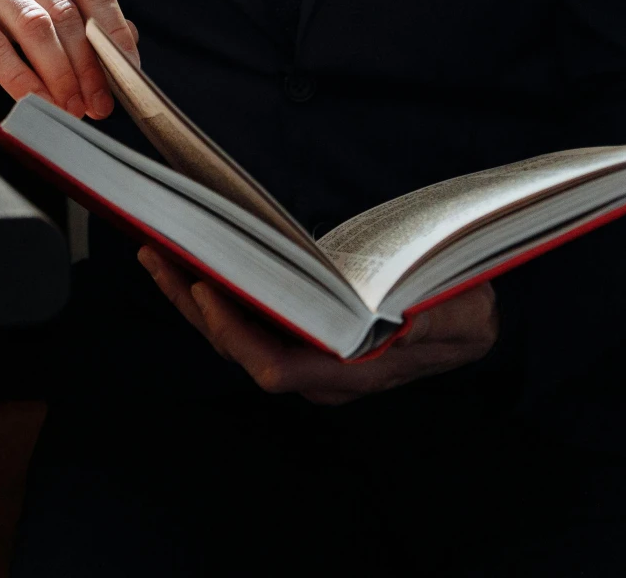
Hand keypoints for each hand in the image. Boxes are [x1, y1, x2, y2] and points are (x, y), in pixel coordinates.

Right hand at [0, 0, 133, 119]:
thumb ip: (75, 9)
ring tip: (70, 106)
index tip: (128, 69)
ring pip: (33, 27)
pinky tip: (36, 101)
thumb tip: (124, 43)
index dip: (113, 30)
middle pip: (63, 11)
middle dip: (87, 65)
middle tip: (97, 103)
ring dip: (58, 75)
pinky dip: (21, 79)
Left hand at [138, 245, 497, 404]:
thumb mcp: (462, 315)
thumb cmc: (464, 313)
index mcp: (350, 373)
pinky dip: (212, 292)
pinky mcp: (297, 334)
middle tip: (158, 255)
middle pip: (237, 350)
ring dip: (191, 297)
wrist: (469, 316)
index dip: (234, 334)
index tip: (207, 289)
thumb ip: (432, 325)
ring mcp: (303, 355)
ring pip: (232, 336)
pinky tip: (189, 260)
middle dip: (193, 306)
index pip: (274, 368)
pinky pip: (244, 320)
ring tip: (156, 252)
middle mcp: (316, 372)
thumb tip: (395, 324)